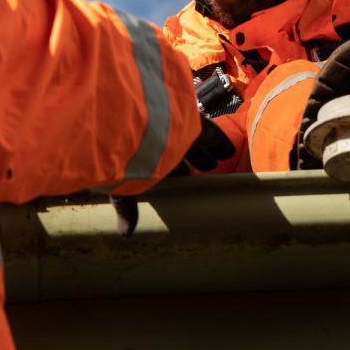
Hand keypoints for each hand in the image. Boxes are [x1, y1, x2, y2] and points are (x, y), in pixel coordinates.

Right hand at [110, 117, 236, 236]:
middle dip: (194, 161)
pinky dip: (219, 142)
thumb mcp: (121, 184)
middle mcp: (158, 140)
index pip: (162, 167)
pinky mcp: (188, 118)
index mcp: (143, 156)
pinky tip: (230, 151)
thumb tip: (126, 235)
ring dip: (207, 154)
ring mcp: (173, 129)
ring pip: (195, 143)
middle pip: (180, 153)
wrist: (124, 114)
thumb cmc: (119, 152)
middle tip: (208, 169)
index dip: (176, 173)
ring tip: (220, 161)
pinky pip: (208, 133)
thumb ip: (126, 207)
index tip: (186, 180)